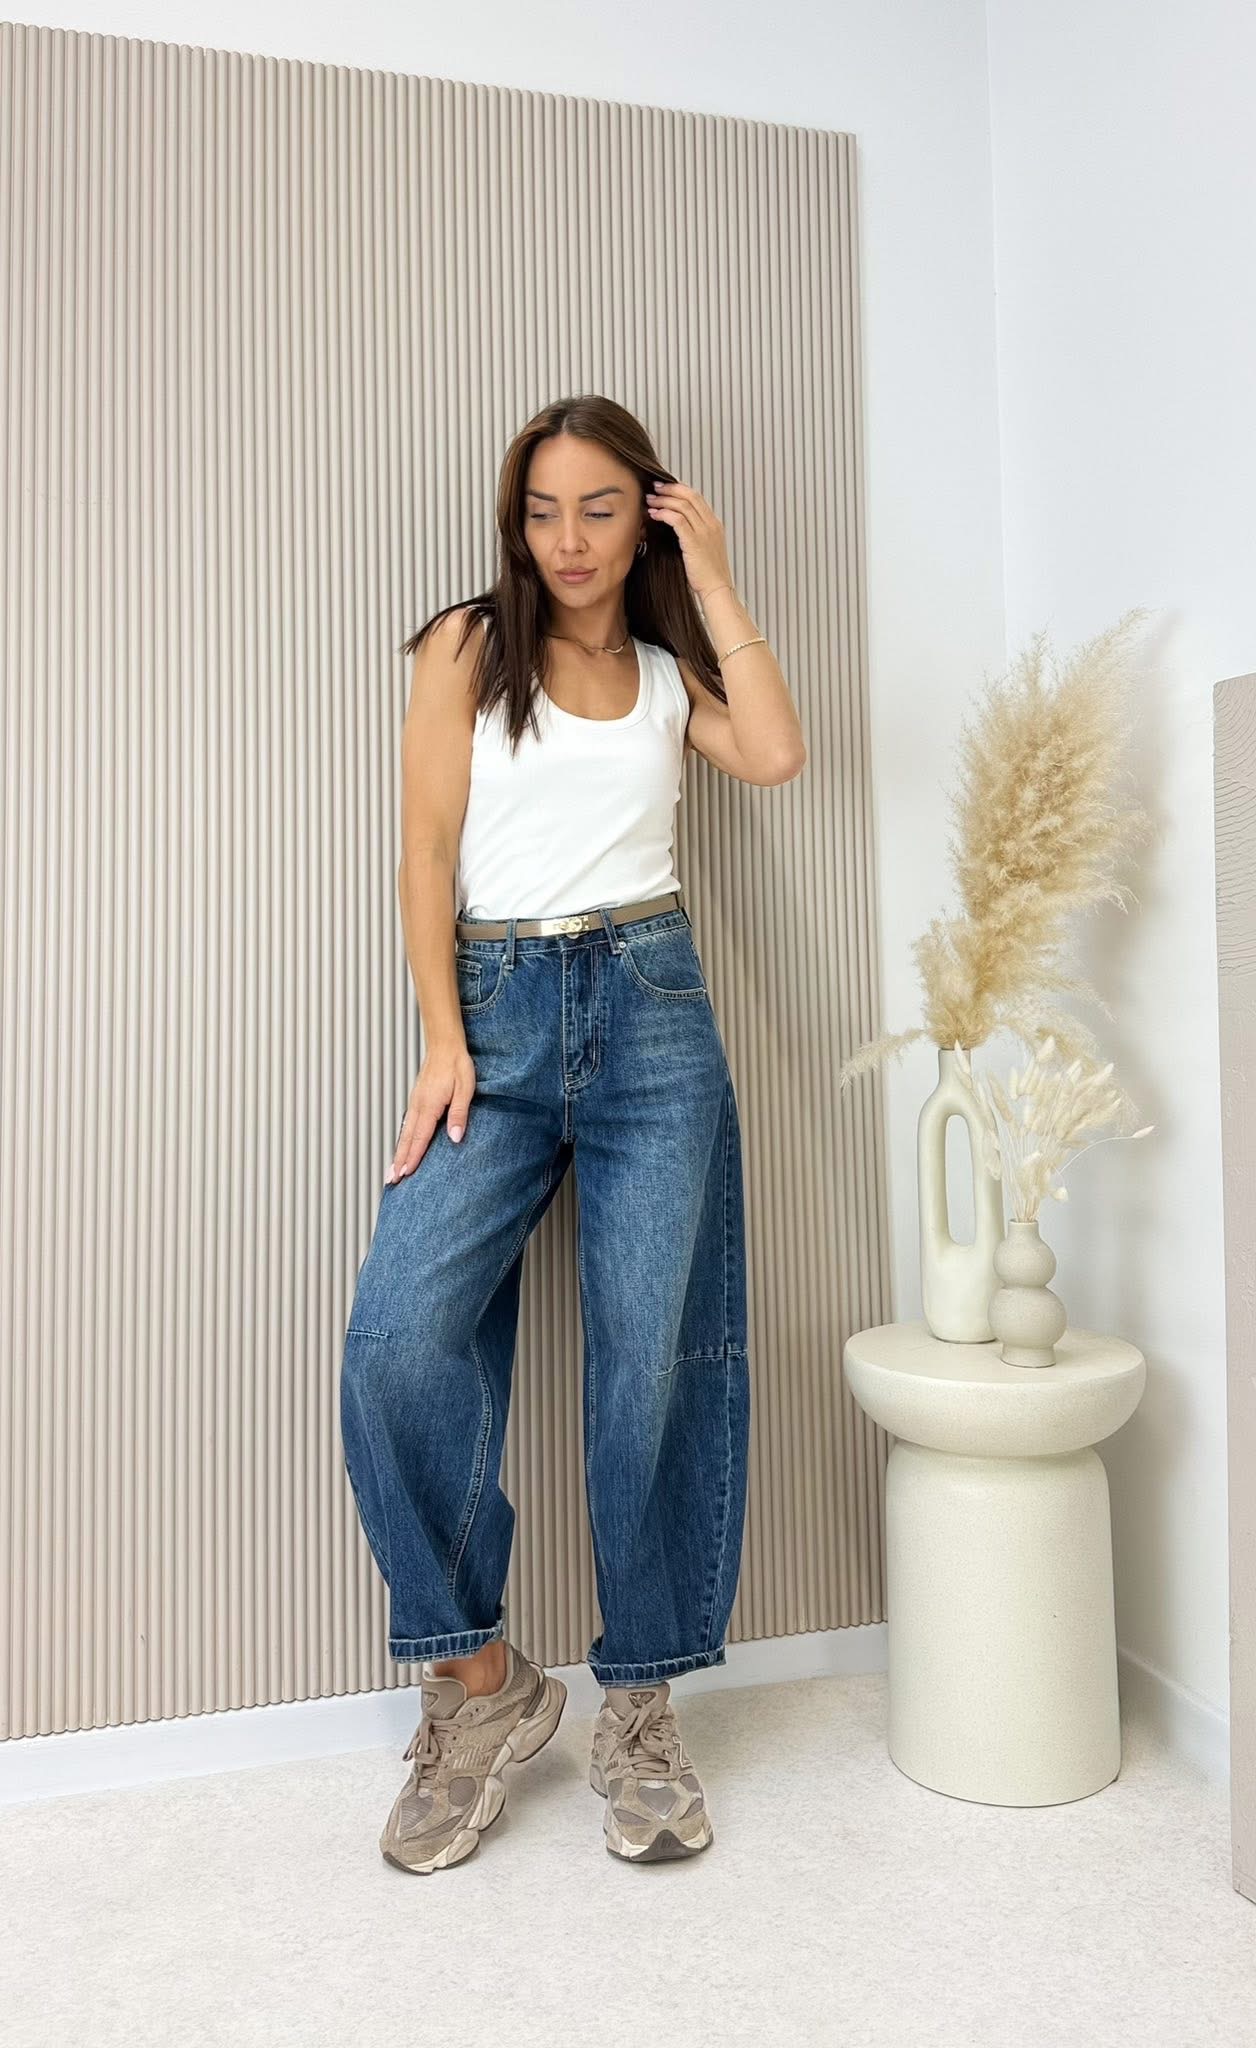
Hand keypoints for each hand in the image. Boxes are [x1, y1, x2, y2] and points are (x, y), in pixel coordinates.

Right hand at [386, 1044, 476, 1180]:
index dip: (412, 1157)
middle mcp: (418, 1106)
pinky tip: (402, 1148)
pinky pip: (407, 1125)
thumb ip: (459, 1114)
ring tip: (392, 1171)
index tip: (405, 1174)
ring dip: (398, 1153)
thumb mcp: (465, 1088)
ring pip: (404, 1133)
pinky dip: (403, 1140)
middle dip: (399, 1161)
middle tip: (391, 1180)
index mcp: (429, 1105)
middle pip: (406, 1139)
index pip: (420, 1137)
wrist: (445, 1045)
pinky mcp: (417, 1101)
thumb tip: (455, 1138)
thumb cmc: (457, 1065)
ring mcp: (415, 1103)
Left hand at [645, 478, 734, 600]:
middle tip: (654, 488)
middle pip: (690, 496)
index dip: (679, 490)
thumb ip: (694, 535)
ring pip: (682, 505)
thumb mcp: (703, 550)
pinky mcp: (694, 541)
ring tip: (650, 501)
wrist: (716, 589)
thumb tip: (676, 527)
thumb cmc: (707, 575)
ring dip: (663, 501)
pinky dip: (664, 514)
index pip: (696, 498)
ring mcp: (704, 532)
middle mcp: (711, 524)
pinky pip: (677, 520)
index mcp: (714, 524)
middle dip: (670, 489)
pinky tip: (654, 515)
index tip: (664, 488)